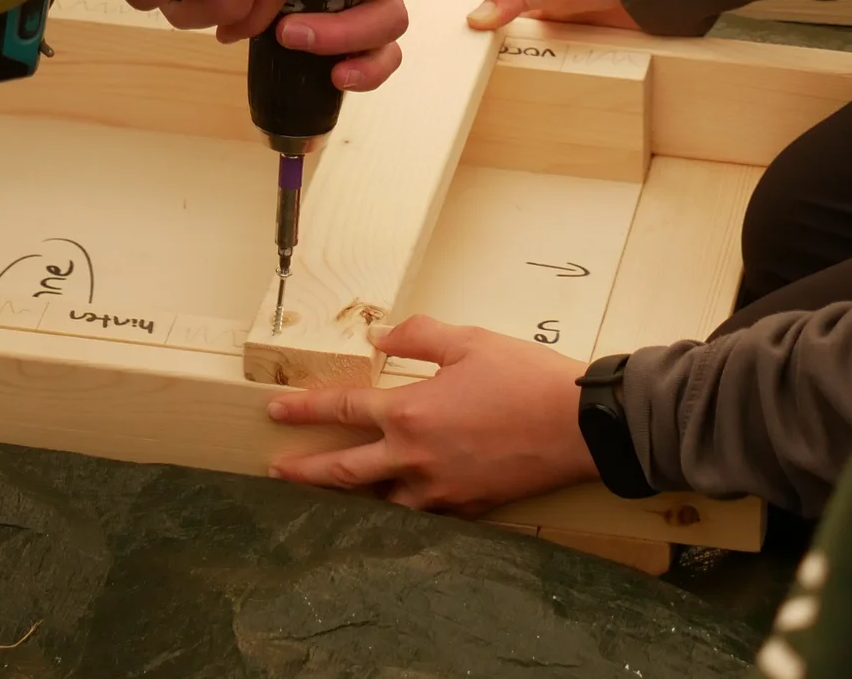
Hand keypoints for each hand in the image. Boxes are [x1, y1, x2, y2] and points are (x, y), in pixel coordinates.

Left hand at [268, 317, 592, 511]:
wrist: (576, 426)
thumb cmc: (523, 377)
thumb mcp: (466, 340)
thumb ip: (416, 336)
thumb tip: (380, 338)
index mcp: (409, 412)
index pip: (342, 410)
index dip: (304, 409)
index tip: (275, 410)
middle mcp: (415, 458)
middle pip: (344, 471)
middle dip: (306, 470)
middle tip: (277, 470)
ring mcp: (439, 490)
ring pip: (379, 501)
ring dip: (348, 498)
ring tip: (324, 497)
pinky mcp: (466, 509)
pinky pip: (419, 514)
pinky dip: (397, 510)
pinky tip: (390, 506)